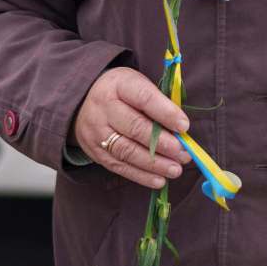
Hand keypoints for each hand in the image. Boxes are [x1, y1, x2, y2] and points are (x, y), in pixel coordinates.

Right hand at [72, 68, 191, 188]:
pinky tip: (160, 180)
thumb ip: (158, 102)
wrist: (82, 104)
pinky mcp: (96, 153)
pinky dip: (142, 176)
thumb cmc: (121, 93)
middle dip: (163, 143)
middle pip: (135, 127)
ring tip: (176, 169)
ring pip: (128, 151)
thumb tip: (182, 129)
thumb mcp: (136, 84)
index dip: (165, 113)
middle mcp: (104, 108)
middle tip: (183, 154)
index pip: (144, 98)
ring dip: (155, 164)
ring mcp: (97, 132)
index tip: (184, 126)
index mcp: (118, 85)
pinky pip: (120, 167)